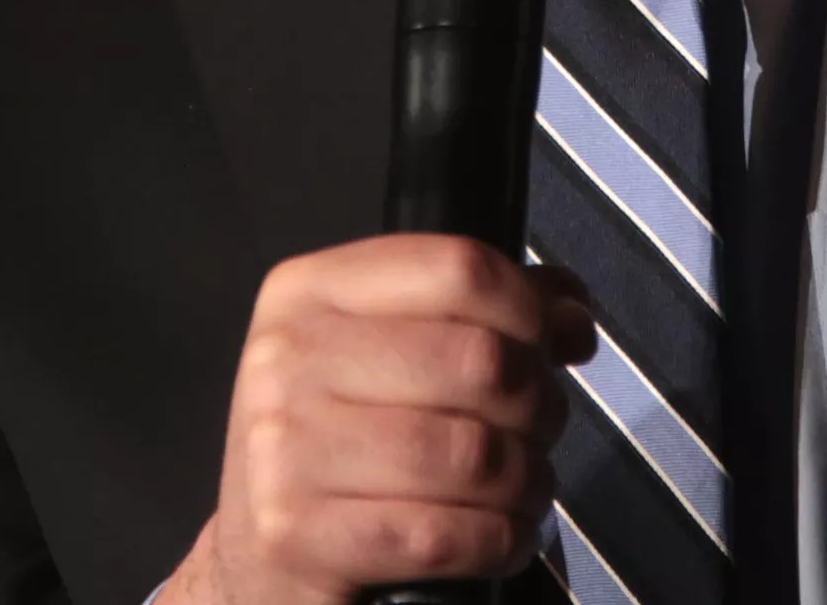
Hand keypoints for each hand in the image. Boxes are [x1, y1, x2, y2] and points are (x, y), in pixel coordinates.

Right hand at [166, 236, 594, 604]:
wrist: (255, 558)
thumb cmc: (338, 445)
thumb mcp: (386, 351)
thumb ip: (481, 311)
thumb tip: (571, 313)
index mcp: (310, 291)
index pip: (458, 269)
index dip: (532, 308)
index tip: (557, 342)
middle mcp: (286, 360)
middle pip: (479, 360)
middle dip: (539, 404)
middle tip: (538, 429)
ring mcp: (285, 449)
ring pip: (474, 453)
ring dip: (527, 480)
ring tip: (521, 488)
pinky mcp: (297, 535)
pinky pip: (446, 534)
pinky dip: (497, 541)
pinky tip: (496, 538)